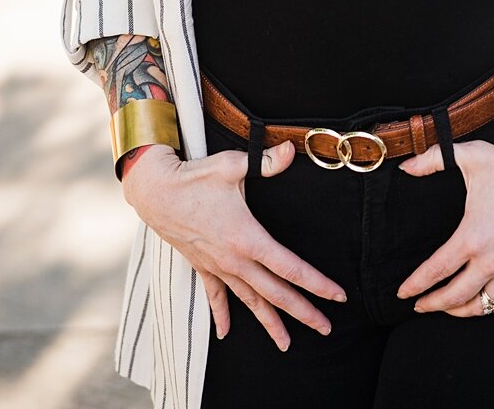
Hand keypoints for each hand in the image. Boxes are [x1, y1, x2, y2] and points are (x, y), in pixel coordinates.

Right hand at [122, 141, 346, 350]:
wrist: (155, 191)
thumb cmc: (195, 177)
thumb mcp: (233, 165)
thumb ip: (267, 161)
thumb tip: (292, 148)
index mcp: (248, 238)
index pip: (290, 268)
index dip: (317, 283)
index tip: (338, 296)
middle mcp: (234, 259)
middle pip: (275, 293)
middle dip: (302, 312)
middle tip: (325, 329)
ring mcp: (217, 266)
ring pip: (249, 301)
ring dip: (269, 322)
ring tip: (287, 344)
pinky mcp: (202, 266)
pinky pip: (216, 296)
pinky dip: (222, 315)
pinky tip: (227, 334)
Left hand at [394, 131, 493, 317]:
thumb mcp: (469, 156)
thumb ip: (432, 159)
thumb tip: (406, 166)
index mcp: (472, 236)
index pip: (435, 270)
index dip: (415, 284)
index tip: (402, 293)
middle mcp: (492, 260)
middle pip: (456, 296)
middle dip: (433, 304)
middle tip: (420, 305)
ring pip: (484, 305)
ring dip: (463, 311)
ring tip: (450, 307)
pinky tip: (492, 305)